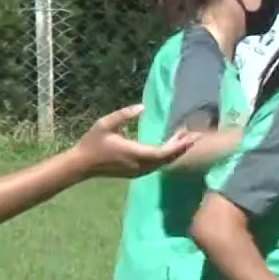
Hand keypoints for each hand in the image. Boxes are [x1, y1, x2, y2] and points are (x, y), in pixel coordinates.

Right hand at [70, 104, 198, 177]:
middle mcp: (140, 165)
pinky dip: (166, 156)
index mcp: (134, 153)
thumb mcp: (104, 124)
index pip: (163, 153)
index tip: (192, 136)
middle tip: (196, 135)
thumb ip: (124, 115)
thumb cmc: (92, 143)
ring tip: (185, 137)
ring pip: (163, 164)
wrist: (82, 165)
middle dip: (182, 147)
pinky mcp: (136, 172)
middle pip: (168, 159)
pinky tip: (170, 146)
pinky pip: (156, 166)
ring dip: (175, 152)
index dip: (179, 146)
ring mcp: (138, 171)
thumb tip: (142, 107)